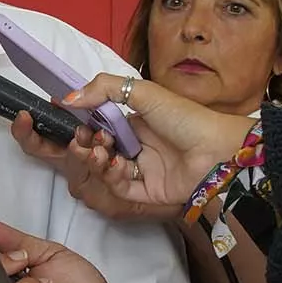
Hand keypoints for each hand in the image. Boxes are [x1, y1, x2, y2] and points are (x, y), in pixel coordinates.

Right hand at [63, 74, 254, 209]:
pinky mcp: (146, 193)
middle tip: (79, 138)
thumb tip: (68, 97)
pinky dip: (111, 176)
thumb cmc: (187, 118)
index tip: (62, 118)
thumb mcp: (145, 93)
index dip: (79, 124)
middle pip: (95, 150)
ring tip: (96, 149)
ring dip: (93, 160)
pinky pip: (119, 188)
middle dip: (81, 144)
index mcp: (134, 124)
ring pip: (103, 171)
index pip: (96, 125)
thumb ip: (105, 89)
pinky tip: (113, 164)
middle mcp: (135, 147)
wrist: (218, 149)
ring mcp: (141, 171)